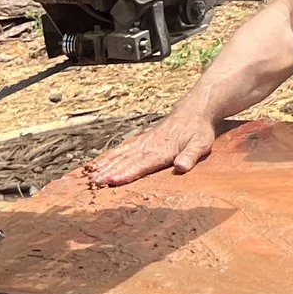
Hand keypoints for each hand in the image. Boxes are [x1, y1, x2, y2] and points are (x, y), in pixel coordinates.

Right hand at [86, 106, 219, 185]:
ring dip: (106, 166)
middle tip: (94, 182)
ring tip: (92, 176)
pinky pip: (122, 150)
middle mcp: (148, 146)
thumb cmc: (198, 131)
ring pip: (121, 155)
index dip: (126, 173)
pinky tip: (99, 164)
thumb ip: (190, 156)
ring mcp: (143, 142)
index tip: (112, 180)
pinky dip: (109, 157)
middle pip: (126, 161)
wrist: (193, 111)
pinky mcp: (141, 140)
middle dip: (110, 172)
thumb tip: (181, 167)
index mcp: (161, 150)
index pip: (141, 164)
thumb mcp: (201, 144)